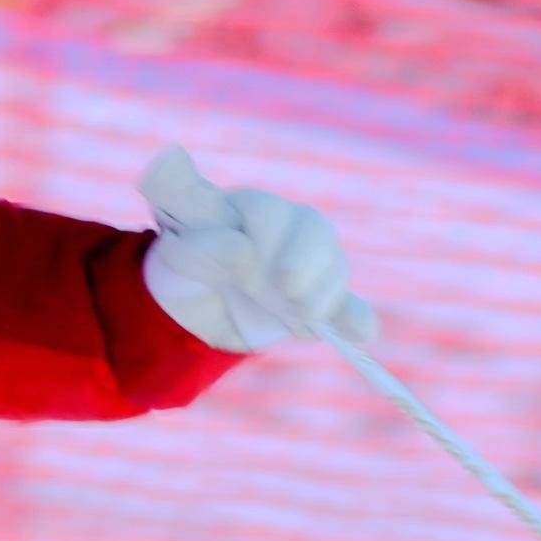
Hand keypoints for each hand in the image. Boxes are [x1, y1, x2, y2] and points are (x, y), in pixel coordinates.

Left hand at [143, 145, 376, 352]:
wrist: (195, 307)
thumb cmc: (186, 269)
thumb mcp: (179, 255)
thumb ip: (203, 245)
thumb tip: (241, 248)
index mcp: (248, 207)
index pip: (265, 209)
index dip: (267, 231)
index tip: (250, 255)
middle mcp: (286, 227)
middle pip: (313, 229)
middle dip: (302, 261)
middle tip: (284, 289)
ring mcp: (308, 262)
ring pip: (334, 263)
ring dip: (322, 292)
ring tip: (297, 315)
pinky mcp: (320, 299)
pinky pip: (348, 305)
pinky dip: (355, 318)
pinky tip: (361, 333)